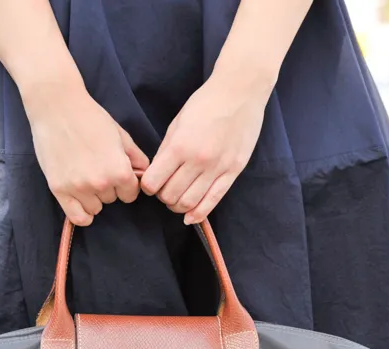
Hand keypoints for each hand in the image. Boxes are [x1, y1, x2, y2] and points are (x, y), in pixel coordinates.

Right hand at [25, 83, 149, 225]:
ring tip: (84, 176)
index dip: (126, 184)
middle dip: (108, 187)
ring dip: (93, 197)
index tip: (116, 173)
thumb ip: (136, 157)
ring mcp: (78, 188)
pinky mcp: (59, 190)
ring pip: (95, 208)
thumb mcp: (120, 135)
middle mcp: (101, 183)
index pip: (130, 194)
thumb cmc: (90, 117)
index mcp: (120, 171)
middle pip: (112, 200)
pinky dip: (82, 214)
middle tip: (96, 168)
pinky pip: (77, 218)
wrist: (57, 106)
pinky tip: (81, 202)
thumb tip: (145, 174)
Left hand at [140, 73, 268, 223]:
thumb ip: (166, 151)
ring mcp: (217, 168)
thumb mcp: (177, 123)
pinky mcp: (232, 172)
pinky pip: (213, 201)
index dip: (148, 187)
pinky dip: (198, 214)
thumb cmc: (205, 103)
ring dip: (178, 206)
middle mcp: (198, 160)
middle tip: (164, 190)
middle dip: (163, 197)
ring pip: (189, 203)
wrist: (240, 91)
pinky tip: (190, 216)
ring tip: (177, 199)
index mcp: (180, 146)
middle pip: (170, 196)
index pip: (154, 182)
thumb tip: (156, 174)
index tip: (150, 183)